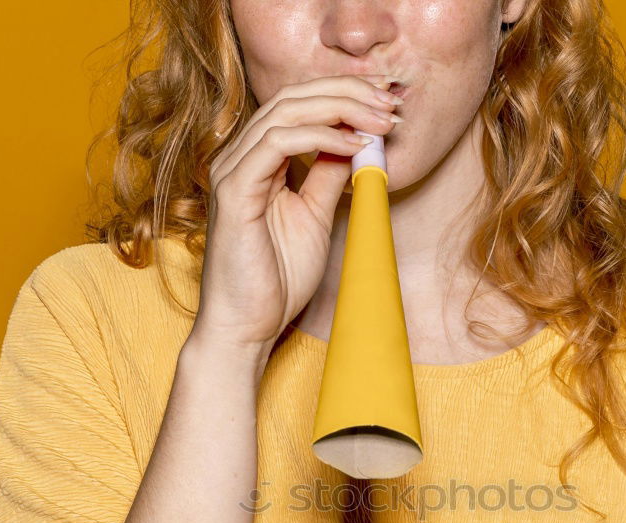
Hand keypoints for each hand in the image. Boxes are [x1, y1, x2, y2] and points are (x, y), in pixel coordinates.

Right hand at [191, 73, 400, 355]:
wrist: (247, 326)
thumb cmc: (276, 280)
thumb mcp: (315, 217)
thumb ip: (328, 176)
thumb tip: (358, 142)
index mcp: (257, 161)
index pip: (300, 106)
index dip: (345, 96)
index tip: (388, 104)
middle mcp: (240, 157)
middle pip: (294, 97)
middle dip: (348, 92)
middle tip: (392, 101)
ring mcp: (233, 170)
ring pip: (286, 111)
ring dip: (341, 109)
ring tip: (381, 120)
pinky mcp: (234, 190)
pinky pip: (278, 143)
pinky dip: (320, 137)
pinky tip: (355, 145)